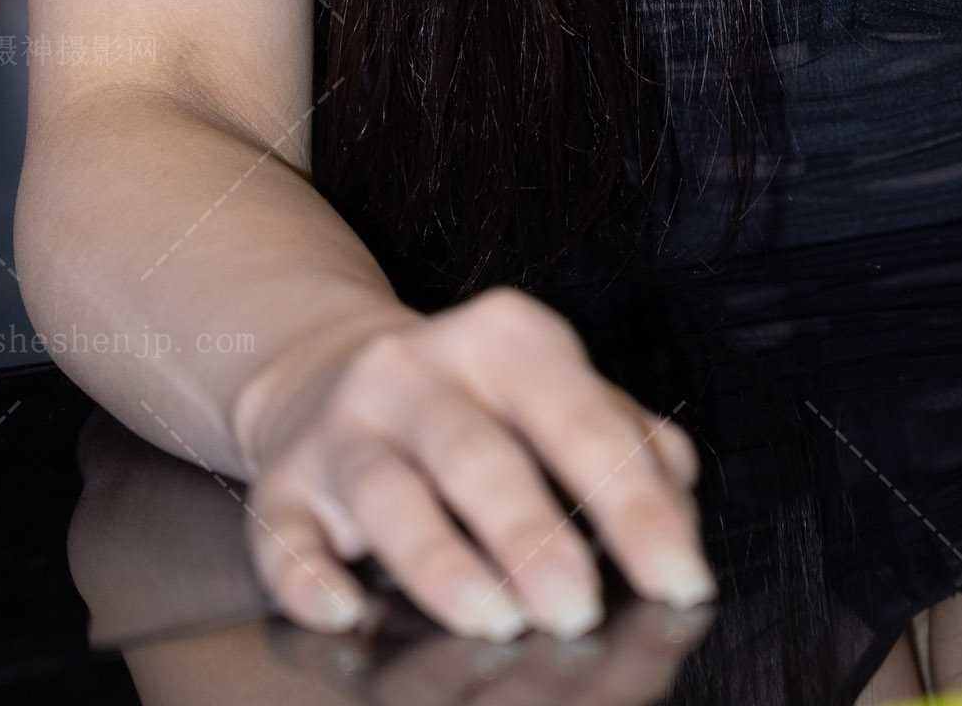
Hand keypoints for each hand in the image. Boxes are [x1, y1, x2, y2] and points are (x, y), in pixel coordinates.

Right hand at [232, 288, 713, 642]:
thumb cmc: (473, 400)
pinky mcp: (281, 484)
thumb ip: (622, 436)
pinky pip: (285, 532)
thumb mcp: (552, 389)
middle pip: (479, 452)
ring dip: (442, 562)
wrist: (326, 366)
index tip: (681, 580)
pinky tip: (347, 612)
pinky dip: (312, 577)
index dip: (634, 504)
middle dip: (534, 535)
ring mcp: (343, 426)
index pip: (580, 417)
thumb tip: (680, 504)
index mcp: (506, 340)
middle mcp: (419, 371)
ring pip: (388, 492)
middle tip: (580, 610)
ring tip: (496, 621)